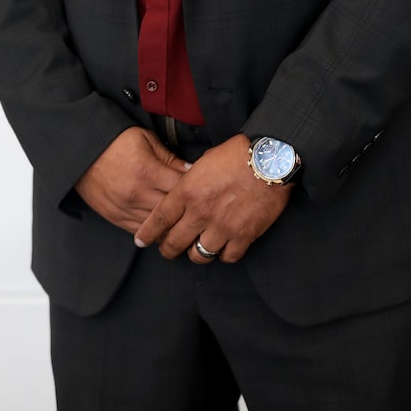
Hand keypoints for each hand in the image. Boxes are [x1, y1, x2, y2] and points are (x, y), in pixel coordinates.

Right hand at [75, 127, 189, 234]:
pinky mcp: (116, 218)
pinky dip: (154, 231)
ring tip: (184, 221)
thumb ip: (170, 158)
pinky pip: (141, 232)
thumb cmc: (116, 142)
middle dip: (187, 211)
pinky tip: (163, 226)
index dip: (196, 189)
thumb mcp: (147, 140)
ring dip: (172, 225)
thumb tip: (192, 171)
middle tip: (198, 208)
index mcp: (148, 172)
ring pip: (158, 228)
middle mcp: (138, 194)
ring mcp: (126, 209)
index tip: (203, 189)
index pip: (182, 189)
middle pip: (173, 212)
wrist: (83, 151)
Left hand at [134, 134, 291, 263]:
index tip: (140, 240)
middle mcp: (201, 212)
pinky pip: (227, 257)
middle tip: (167, 249)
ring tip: (197, 248)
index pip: (160, 218)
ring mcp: (222, 226)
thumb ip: (190, 181)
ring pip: (199, 255)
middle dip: (167, 249)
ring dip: (196, 253)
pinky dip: (223, 254)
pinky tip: (223, 247)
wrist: (270, 159)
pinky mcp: (243, 235)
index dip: (147, 233)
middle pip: (174, 243)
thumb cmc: (237, 153)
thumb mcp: (204, 161)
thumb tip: (183, 192)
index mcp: (188, 191)